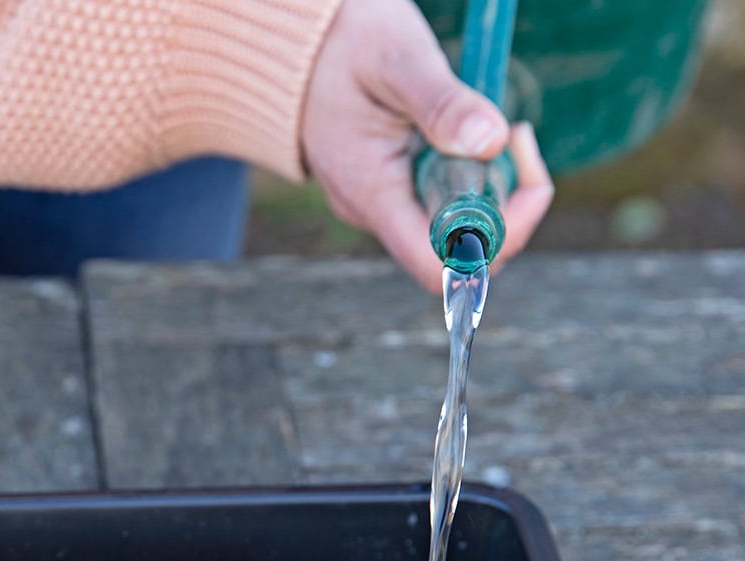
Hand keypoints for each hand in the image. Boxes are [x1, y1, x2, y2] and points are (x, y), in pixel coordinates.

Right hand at [301, 0, 553, 292]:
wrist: (292, 40)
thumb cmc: (339, 45)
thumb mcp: (395, 60)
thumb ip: (442, 103)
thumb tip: (492, 142)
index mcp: (370, 193)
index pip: (438, 263)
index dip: (493, 241)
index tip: (524, 183)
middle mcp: (372, 210)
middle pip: (457, 247)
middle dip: (504, 200)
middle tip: (516, 134)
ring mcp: (378, 201)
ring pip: (454, 223)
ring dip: (490, 182)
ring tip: (492, 124)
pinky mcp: (387, 185)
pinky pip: (440, 200)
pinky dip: (469, 171)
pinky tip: (467, 129)